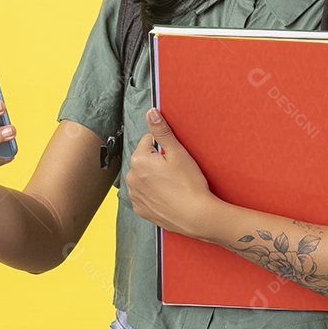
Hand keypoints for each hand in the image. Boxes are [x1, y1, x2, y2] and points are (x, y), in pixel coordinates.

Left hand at [125, 108, 217, 238]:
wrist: (196, 216)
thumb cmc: (189, 184)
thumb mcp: (177, 152)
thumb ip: (161, 131)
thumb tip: (150, 113)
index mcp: (138, 160)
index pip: (148, 141)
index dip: (163, 146)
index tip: (174, 157)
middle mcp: (131, 178)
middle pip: (144, 159)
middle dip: (156, 161)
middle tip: (175, 171)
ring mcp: (135, 195)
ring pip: (143, 177)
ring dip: (153, 177)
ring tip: (172, 184)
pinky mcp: (140, 209)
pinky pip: (144, 194)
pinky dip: (153, 193)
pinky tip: (167, 195)